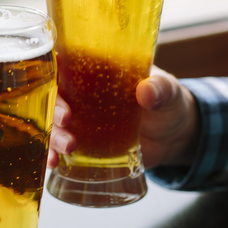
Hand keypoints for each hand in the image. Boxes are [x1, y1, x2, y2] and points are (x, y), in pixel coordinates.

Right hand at [48, 66, 199, 168]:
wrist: (175, 137)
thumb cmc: (168, 103)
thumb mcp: (168, 91)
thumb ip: (160, 89)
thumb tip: (146, 91)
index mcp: (97, 71)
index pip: (63, 64)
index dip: (53, 73)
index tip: (56, 86)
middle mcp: (82, 95)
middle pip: (54, 97)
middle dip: (53, 109)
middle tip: (65, 120)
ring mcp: (81, 122)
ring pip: (54, 125)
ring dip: (54, 135)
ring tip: (68, 147)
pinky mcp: (85, 146)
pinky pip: (61, 148)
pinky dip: (54, 155)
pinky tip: (53, 163)